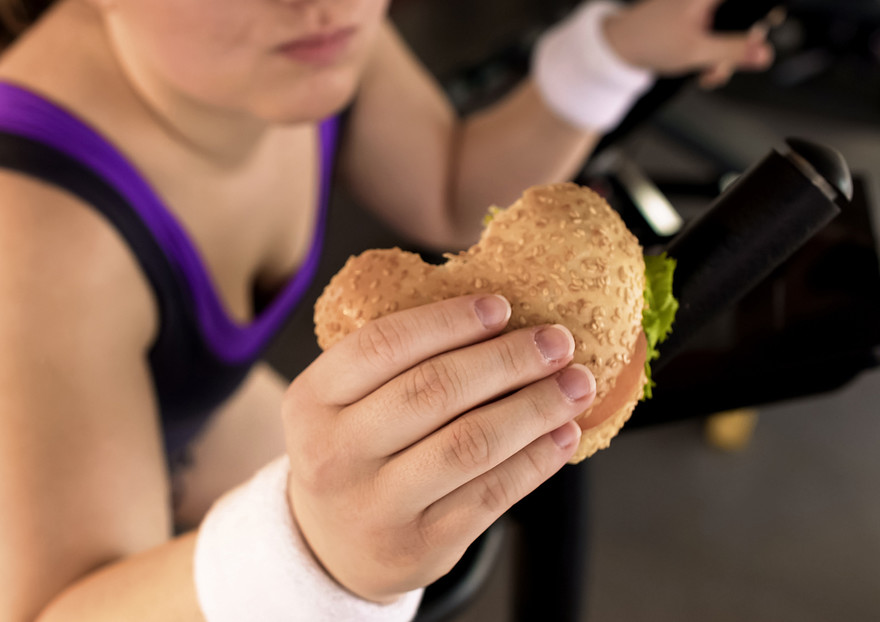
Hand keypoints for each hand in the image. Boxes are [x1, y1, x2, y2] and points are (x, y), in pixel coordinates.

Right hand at [282, 295, 595, 601]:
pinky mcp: (419, 545)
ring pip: (469, 444)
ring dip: (534, 408)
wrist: (328, 546)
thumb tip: (500, 318)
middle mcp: (335, 454)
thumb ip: (396, 365)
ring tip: (574, 386)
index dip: (448, 321)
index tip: (501, 307)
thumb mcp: (342, 403)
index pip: (383, 345)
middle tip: (556, 341)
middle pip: (434, 391)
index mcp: (312, 401)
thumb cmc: (353, 453)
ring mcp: (376, 505)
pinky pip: (490, 494)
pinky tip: (562, 435)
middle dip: (507, 360)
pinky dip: (535, 460)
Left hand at [603, 0, 778, 87]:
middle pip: (742, 16)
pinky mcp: (696, 20)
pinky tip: (704, 71)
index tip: (770, 22)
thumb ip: (733, 51)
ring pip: (730, 29)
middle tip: (728, 65)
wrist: (617, 48)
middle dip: (741, 45)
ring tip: (710, 75)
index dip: (762, 13)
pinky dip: (714, 54)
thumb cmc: (648, 40)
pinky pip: (716, 35)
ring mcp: (701, 8)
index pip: (750, 2)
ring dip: (725, 56)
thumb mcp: (695, 51)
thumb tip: (766, 54)